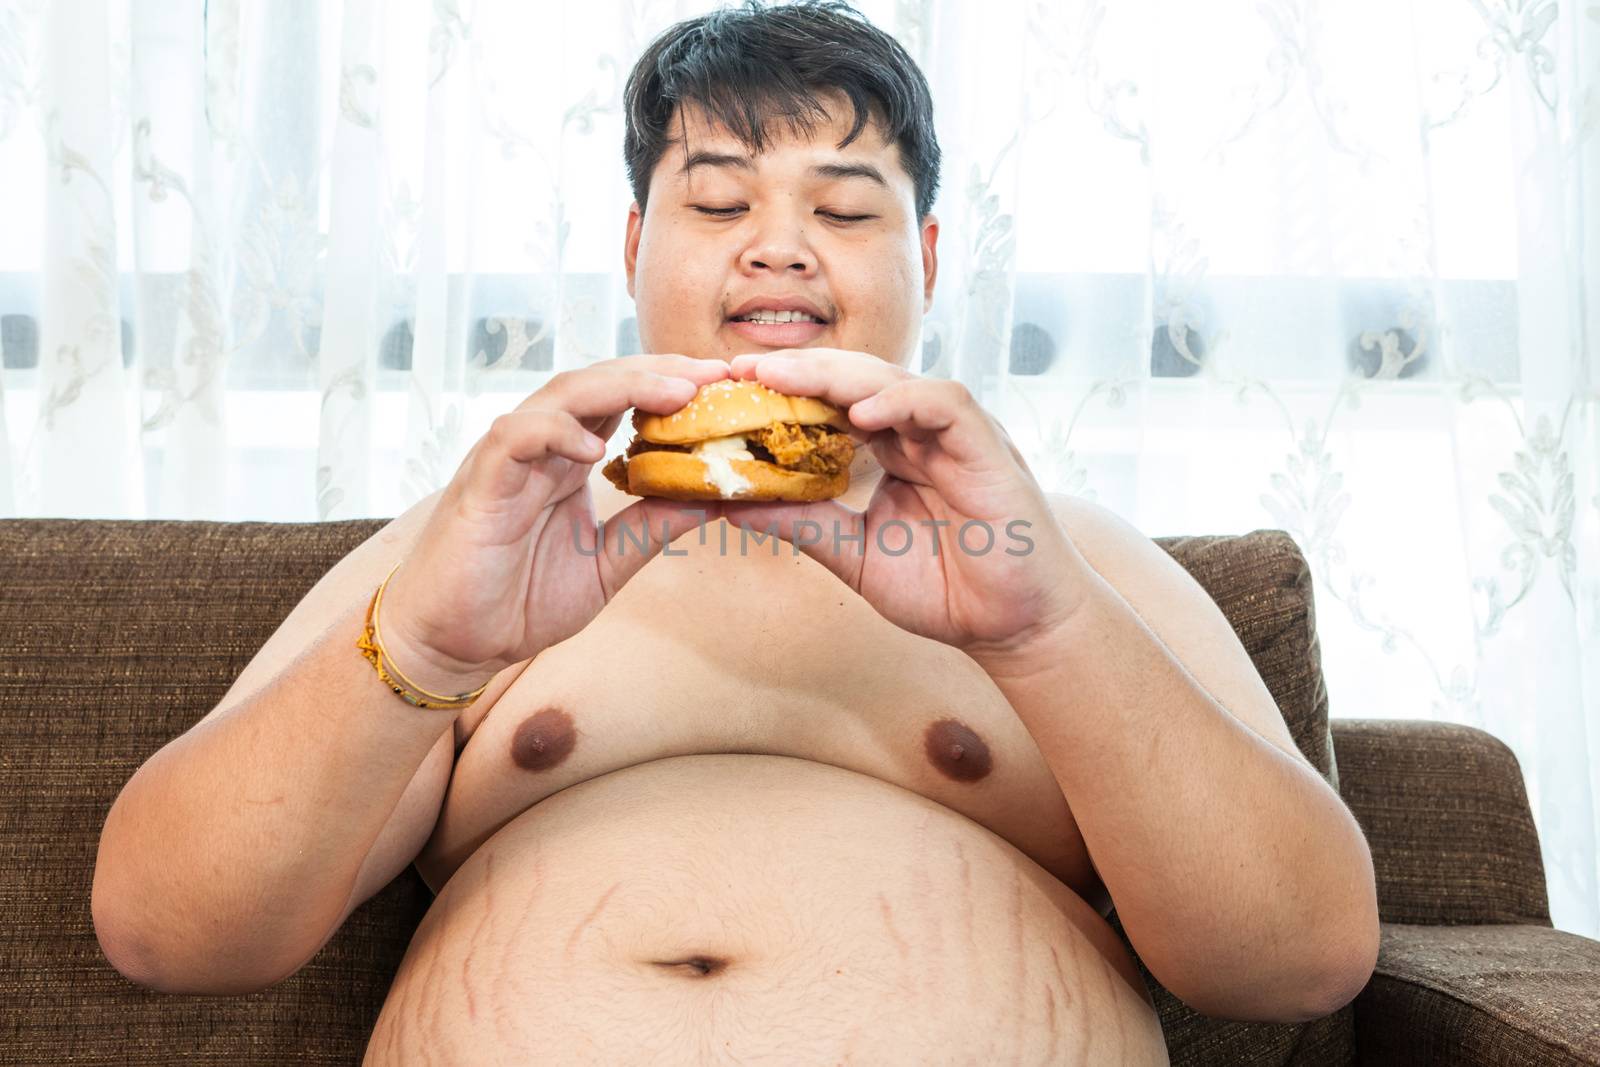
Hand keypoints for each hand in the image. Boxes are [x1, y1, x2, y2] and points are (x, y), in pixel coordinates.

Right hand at [378, 353, 730, 698]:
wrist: (452, 641)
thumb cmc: (518, 600)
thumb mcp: (608, 563)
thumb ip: (653, 527)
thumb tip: (716, 497)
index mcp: (570, 459)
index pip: (625, 400)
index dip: (673, 385)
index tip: (726, 384)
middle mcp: (542, 447)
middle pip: (602, 383)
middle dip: (660, 371)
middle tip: (715, 374)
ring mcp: (508, 459)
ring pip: (563, 395)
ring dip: (621, 387)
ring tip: (675, 394)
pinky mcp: (479, 483)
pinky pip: (514, 437)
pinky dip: (554, 432)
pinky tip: (594, 446)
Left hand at [719, 349, 1091, 659]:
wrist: (1015, 626)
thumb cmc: (948, 590)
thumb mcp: (856, 555)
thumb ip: (803, 525)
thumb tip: (730, 505)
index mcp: (892, 450)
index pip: (832, 404)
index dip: (783, 392)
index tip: (729, 389)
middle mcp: (920, 432)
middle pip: (854, 380)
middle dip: (798, 370)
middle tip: (741, 368)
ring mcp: (955, 435)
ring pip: (892, 380)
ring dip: (835, 375)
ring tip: (782, 379)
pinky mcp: (988, 446)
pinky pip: (943, 404)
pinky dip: (902, 402)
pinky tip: (859, 415)